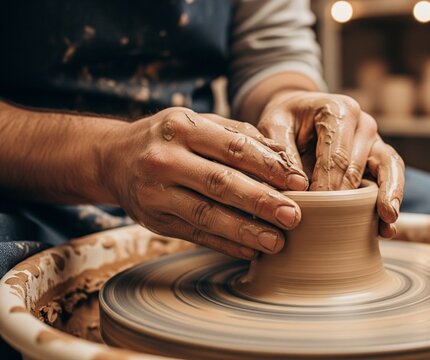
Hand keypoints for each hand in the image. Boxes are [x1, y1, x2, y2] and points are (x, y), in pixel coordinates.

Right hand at [99, 107, 308, 258]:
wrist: (113, 159)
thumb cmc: (170, 138)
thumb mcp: (200, 124)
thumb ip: (240, 136)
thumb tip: (285, 158)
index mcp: (183, 127)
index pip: (234, 149)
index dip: (270, 167)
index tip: (299, 184)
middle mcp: (165, 159)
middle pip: (221, 183)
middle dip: (262, 202)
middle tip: (294, 216)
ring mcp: (156, 193)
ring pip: (207, 214)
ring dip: (245, 231)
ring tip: (276, 241)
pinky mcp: (154, 221)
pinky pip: (195, 234)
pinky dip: (225, 244)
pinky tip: (249, 251)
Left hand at [257, 91, 404, 237]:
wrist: (300, 113)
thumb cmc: (286, 121)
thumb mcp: (273, 127)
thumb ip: (282, 153)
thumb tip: (298, 186)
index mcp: (338, 112)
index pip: (336, 156)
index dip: (328, 185)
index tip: (317, 209)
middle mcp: (362, 123)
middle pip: (357, 168)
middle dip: (348, 200)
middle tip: (336, 227)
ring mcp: (375, 139)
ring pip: (388, 168)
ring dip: (388, 197)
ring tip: (387, 222)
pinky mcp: (380, 156)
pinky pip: (392, 175)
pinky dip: (392, 199)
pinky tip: (387, 227)